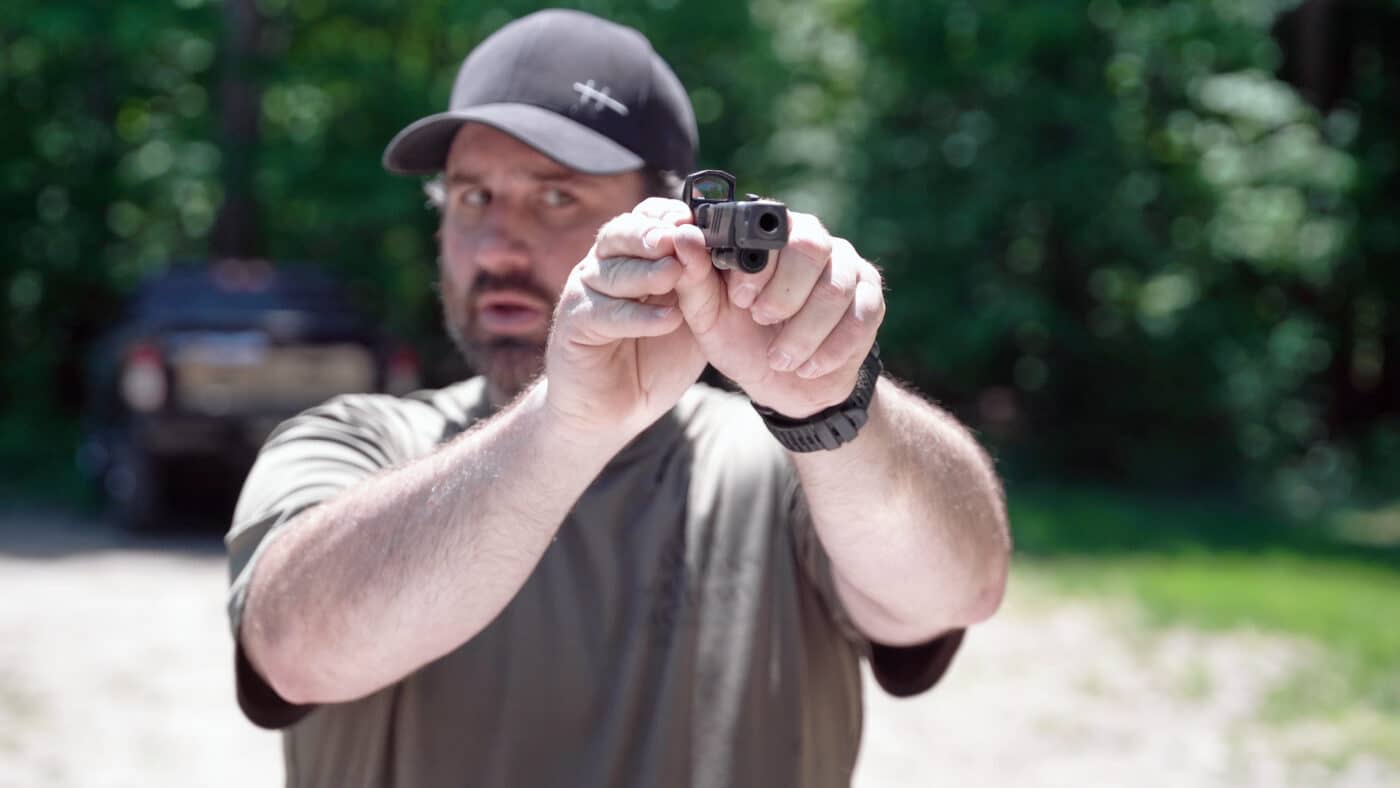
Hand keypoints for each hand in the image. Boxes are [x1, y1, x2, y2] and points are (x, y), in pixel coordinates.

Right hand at [543, 199, 706, 437]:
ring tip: (676, 274)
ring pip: (611, 271)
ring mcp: (586, 294)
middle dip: (652, 232)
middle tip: (678, 236)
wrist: (613, 410)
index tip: (695, 219)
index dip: (668, 214)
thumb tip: (734, 253)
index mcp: (632, 257)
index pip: (646, 218)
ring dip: (647, 271)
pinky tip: (667, 319)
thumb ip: (705, 287)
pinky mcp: (574, 326)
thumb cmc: (653, 360)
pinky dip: (638, 316)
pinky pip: (605, 314)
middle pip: (621, 233)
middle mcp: (604, 267)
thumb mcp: (692, 319)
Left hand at [665, 206, 884, 417]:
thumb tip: (682, 236)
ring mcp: (848, 267)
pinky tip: (807, 367)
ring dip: (803, 332)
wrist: (781, 384)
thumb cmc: (739, 339)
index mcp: (771, 236)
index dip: (758, 263)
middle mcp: (813, 240)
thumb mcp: (706, 316)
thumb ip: (693, 277)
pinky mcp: (871, 300)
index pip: (772, 224)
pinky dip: (830, 350)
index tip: (741, 298)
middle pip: (811, 246)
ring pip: (835, 288)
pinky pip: (860, 318)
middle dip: (784, 294)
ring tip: (780, 358)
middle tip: (763, 322)